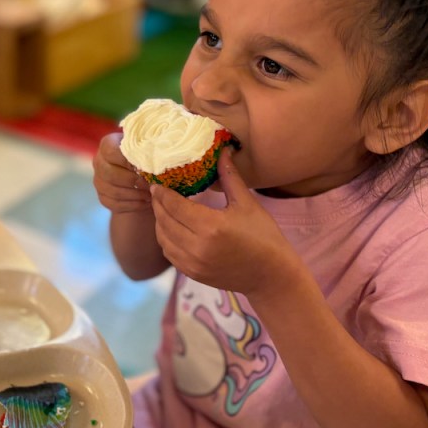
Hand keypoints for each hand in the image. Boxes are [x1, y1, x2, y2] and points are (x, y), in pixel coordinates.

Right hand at [93, 132, 151, 214]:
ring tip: (152, 194)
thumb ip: (150, 147)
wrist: (139, 177)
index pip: (110, 151)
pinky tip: (147, 202)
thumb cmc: (146, 157)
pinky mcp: (103, 198)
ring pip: (114, 191)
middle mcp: (99, 162)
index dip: (126, 160)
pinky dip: (134, 205)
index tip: (143, 166)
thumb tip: (162, 151)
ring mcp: (99, 181)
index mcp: (108, 144)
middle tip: (150, 184)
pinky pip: (116, 204)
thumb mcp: (148, 148)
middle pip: (110, 174)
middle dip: (132, 180)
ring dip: (136, 195)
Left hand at [150, 149, 303, 296]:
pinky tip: (171, 229)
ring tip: (163, 209)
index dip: (162, 193)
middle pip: (164, 221)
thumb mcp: (247, 204)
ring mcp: (193, 263)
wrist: (271, 276)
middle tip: (157, 192)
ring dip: (159, 222)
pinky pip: (169, 254)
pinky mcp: (193, 273)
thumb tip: (223, 151)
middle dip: (158, 205)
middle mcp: (197, 247)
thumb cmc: (264, 237)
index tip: (156, 183)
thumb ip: (230, 177)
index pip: (174, 206)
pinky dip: (166, 239)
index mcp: (210, 226)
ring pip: (163, 239)